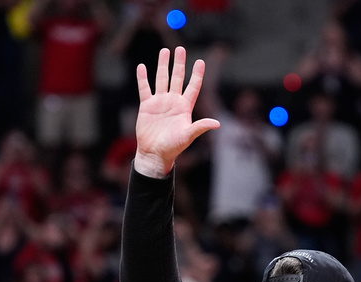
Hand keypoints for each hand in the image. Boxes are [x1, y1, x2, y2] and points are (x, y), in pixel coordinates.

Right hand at [134, 47, 219, 177]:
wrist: (155, 153)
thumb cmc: (173, 147)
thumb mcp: (188, 136)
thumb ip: (201, 127)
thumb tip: (218, 124)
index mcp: (185, 107)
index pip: (193, 86)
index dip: (197, 74)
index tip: (201, 61)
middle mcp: (173, 101)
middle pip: (177, 78)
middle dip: (179, 63)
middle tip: (181, 48)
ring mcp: (160, 102)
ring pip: (162, 79)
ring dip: (163, 65)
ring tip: (165, 51)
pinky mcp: (147, 106)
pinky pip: (144, 88)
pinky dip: (143, 78)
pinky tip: (142, 67)